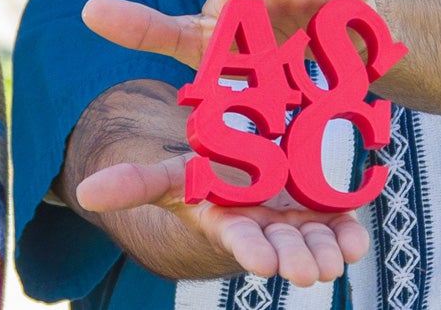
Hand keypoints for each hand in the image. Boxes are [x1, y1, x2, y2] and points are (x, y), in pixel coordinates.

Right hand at [76, 154, 369, 285]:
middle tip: (314, 271)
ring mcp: (288, 218)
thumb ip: (132, 183)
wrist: (226, 168)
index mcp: (224, 219)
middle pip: (279, 243)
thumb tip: (85, 193)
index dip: (249, 249)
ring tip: (340, 258)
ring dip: (325, 249)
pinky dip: (346, 230)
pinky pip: (333, 222)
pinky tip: (356, 238)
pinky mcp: (314, 207)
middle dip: (295, 257)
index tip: (263, 264)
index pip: (237, 237)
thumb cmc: (193, 177)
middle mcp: (259, 225)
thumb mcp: (166, 176)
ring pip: (310, 237)